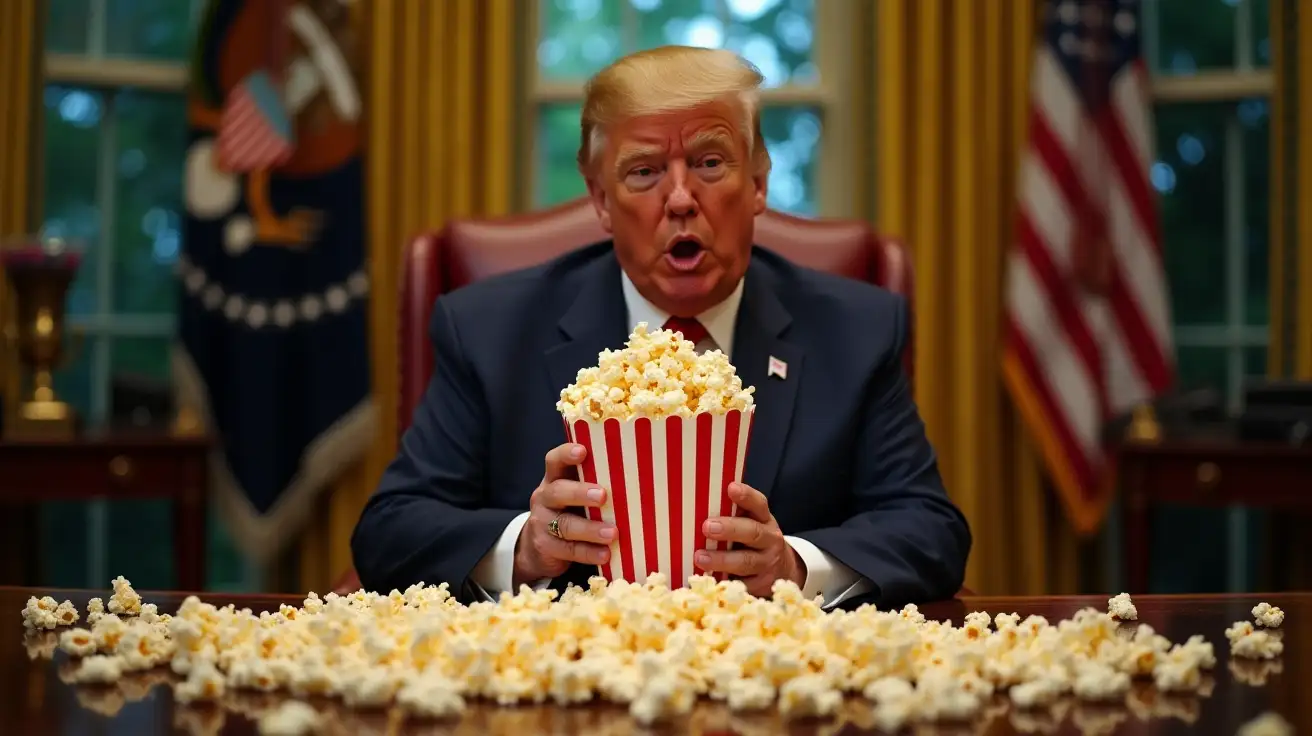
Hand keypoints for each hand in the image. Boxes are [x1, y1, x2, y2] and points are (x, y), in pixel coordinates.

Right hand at [513, 443, 616, 586]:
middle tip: (603, 496)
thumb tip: (640, 479)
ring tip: (612, 533)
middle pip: (558, 491)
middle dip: (580, 493)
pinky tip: (606, 554)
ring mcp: (542, 523)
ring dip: (590, 529)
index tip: (583, 451)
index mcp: (554, 479)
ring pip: (565, 524)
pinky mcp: (546, 547)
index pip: (554, 460)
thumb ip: (595, 484)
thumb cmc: (570, 511)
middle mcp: (545, 498)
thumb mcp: (575, 495)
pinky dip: (589, 552)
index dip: (566, 454)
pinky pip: (569, 549)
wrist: (537, 547)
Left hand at [695, 482, 806, 596]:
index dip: (746, 496)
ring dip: (722, 560)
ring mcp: (766, 564)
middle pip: (752, 532)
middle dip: (729, 529)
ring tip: (700, 557)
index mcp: (764, 519)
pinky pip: (742, 585)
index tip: (730, 488)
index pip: (758, 504)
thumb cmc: (751, 540)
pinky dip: (724, 582)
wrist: (782, 570)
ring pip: (746, 561)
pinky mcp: (761, 585)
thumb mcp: (750, 523)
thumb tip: (694, 502)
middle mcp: (769, 539)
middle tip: (707, 527)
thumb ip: (731, 514)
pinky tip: (708, 580)